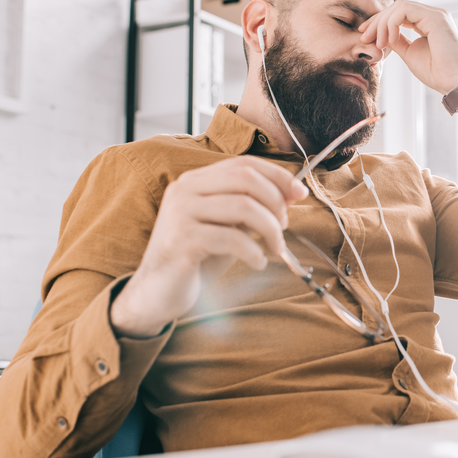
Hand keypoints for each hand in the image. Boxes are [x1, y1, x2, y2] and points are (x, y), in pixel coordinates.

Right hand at [110, 157, 307, 337]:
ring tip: (274, 248)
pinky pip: (232, 239)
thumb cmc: (198, 258)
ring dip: (270, 229)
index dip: (277, 176)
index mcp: (196, 181)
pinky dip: (254, 252)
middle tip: (284, 227)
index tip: (299, 194)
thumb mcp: (229, 226)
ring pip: (244, 207)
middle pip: (246, 179)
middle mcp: (185, 190)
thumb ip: (253, 207)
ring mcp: (180, 213)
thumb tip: (291, 193)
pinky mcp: (181, 241)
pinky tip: (257, 262)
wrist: (158, 293)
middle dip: (275, 202)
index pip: (243, 164)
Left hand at [358, 0, 457, 93]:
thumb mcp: (409, 54)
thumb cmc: (436, 73)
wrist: (454, 83)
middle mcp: (433, 15)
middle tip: (364, 38)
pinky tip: (390, 40)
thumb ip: (396, 41)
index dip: (379, 22)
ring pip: (399, 7)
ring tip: (378, 44)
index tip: (364, 35)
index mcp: (428, 22)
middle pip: (396, 8)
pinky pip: (405, 10)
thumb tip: (380, 35)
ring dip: (383, 24)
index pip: (399, 14)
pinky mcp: (435, 17)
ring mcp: (435, 14)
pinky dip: (392, 24)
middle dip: (377, 22)